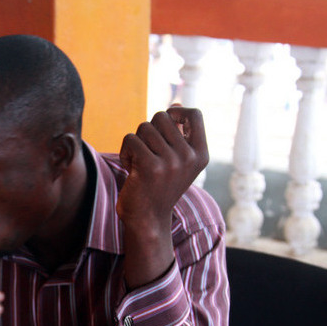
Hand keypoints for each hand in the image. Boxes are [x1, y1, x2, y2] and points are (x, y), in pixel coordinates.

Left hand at [117, 106, 208, 228]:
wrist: (147, 220)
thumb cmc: (158, 187)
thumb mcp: (175, 160)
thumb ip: (178, 134)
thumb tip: (176, 105)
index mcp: (201, 154)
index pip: (195, 114)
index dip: (176, 112)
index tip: (165, 127)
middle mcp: (189, 157)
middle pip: (162, 117)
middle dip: (148, 130)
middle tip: (146, 152)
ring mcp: (172, 162)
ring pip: (144, 127)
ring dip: (135, 143)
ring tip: (138, 162)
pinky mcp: (150, 166)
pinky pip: (131, 139)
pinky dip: (125, 152)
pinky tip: (129, 168)